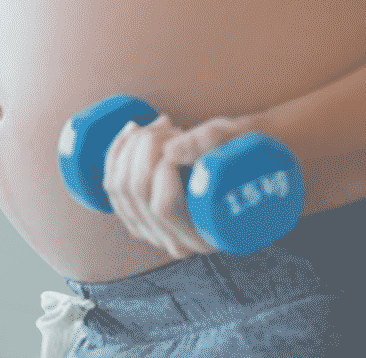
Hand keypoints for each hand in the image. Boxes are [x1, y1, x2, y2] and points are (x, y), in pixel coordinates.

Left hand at [103, 112, 261, 258]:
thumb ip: (211, 141)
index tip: (180, 134)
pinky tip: (131, 132)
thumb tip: (171, 151)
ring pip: (118, 189)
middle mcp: (178, 242)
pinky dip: (116, 155)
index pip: (163, 206)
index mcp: (207, 234)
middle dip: (144, 147)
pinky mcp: (141, 218)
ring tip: (159, 126)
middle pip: (135, 194)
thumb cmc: (251, 151)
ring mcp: (155, 233)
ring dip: (131, 147)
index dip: (162, 165)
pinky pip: (112, 189)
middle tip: (170, 124)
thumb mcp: (239, 140)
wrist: (252, 162)